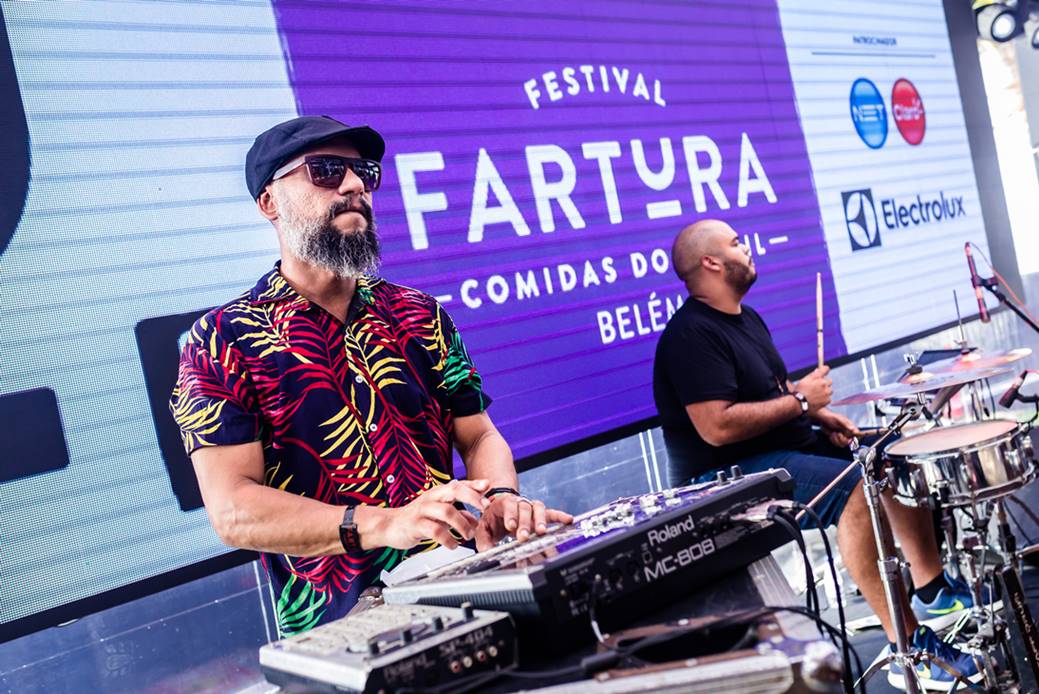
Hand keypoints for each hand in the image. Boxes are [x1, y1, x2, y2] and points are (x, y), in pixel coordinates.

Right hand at [366, 479, 490, 549]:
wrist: (389, 526)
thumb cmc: (417, 518)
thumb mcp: (439, 514)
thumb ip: (458, 515)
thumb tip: (477, 520)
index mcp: (438, 493)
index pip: (458, 484)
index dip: (474, 485)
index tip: (488, 486)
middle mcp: (431, 498)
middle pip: (454, 490)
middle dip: (472, 498)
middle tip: (485, 509)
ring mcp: (422, 510)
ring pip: (446, 511)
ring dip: (462, 524)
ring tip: (469, 535)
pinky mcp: (415, 525)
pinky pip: (435, 530)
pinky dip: (448, 539)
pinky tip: (453, 545)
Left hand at [474, 493, 572, 550]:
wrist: (499, 510)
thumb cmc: (493, 518)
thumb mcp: (483, 528)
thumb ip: (483, 539)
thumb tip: (485, 550)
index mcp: (503, 503)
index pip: (508, 506)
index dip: (511, 515)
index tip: (511, 526)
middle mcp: (519, 503)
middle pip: (524, 508)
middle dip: (525, 523)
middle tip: (523, 536)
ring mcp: (530, 508)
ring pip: (538, 509)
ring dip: (540, 520)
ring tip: (542, 532)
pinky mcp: (540, 514)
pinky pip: (551, 513)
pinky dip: (560, 516)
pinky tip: (568, 520)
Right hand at [794, 366, 831, 413]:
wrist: (799, 403)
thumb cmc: (800, 391)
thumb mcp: (805, 380)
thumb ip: (813, 374)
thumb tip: (818, 370)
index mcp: (818, 377)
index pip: (826, 369)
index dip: (825, 370)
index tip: (824, 372)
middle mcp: (824, 383)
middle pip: (829, 381)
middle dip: (825, 383)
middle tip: (818, 387)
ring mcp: (827, 392)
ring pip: (829, 390)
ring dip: (825, 391)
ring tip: (816, 395)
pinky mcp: (827, 400)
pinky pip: (828, 398)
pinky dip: (824, 399)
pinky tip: (817, 400)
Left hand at [813, 408, 860, 447]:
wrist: (822, 419)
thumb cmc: (831, 417)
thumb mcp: (839, 420)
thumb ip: (846, 425)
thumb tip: (852, 429)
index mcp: (850, 427)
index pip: (858, 434)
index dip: (858, 436)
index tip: (855, 437)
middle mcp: (847, 432)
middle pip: (850, 442)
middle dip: (843, 440)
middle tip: (838, 434)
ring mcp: (842, 436)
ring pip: (843, 444)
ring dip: (837, 440)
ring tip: (834, 433)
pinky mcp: (837, 439)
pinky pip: (837, 444)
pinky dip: (833, 440)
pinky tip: (831, 435)